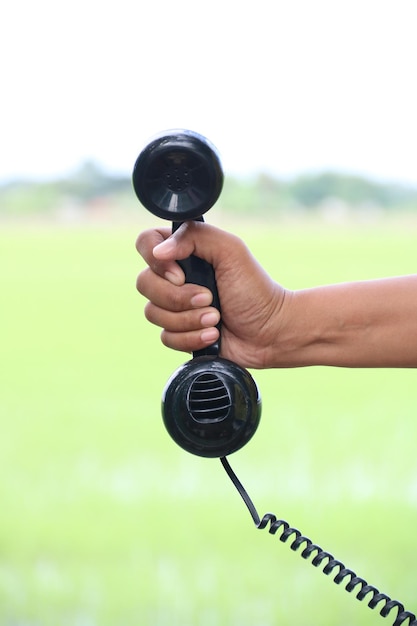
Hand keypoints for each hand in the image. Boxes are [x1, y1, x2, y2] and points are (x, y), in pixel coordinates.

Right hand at [136, 221, 286, 368]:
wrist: (270, 333)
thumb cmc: (255, 290)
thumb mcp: (231, 251)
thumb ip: (195, 236)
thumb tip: (159, 251)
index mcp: (184, 251)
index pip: (146, 244)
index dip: (156, 261)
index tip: (180, 274)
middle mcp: (175, 277)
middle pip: (144, 283)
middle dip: (179, 297)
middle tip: (209, 298)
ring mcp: (175, 307)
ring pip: (153, 313)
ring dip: (189, 319)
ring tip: (216, 319)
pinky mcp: (179, 333)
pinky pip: (166, 337)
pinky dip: (191, 337)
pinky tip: (212, 334)